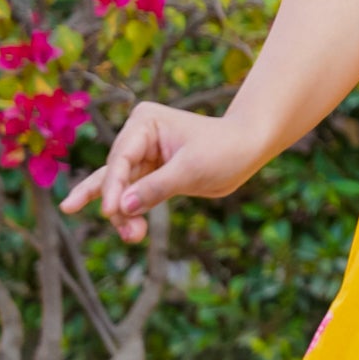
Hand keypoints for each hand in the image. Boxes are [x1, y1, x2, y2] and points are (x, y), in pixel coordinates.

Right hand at [61, 101, 258, 240]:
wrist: (248, 148)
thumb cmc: (225, 149)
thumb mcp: (191, 169)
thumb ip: (156, 188)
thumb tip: (123, 207)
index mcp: (144, 123)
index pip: (120, 158)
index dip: (113, 186)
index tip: (110, 212)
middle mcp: (138, 135)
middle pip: (116, 175)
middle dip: (118, 204)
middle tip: (130, 234)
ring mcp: (143, 154)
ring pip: (121, 188)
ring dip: (123, 213)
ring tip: (132, 236)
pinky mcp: (151, 172)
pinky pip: (132, 193)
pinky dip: (129, 211)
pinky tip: (120, 226)